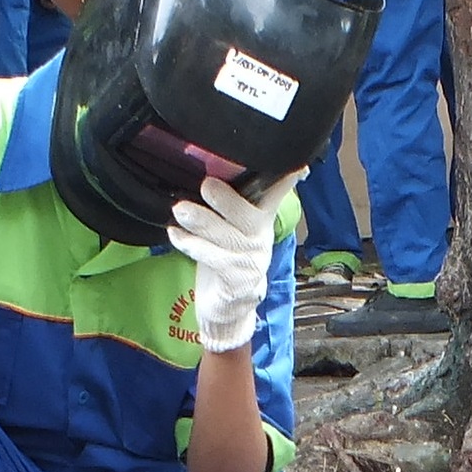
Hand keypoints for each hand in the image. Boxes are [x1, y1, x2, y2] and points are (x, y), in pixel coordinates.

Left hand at [170, 171, 300, 354]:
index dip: (287, 177)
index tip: (296, 163)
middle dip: (228, 200)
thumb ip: (229, 201)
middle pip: (248, 215)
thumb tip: (209, 168)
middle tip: (207, 185)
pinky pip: (213, 259)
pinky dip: (192, 246)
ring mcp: (251, 261)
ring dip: (202, 221)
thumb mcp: (231, 227)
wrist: (228, 308)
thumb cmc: (225, 259)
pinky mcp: (238, 281)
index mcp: (261, 219)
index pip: (277, 193)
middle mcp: (260, 238)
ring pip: (227, 237)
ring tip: (180, 209)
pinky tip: (175, 235)